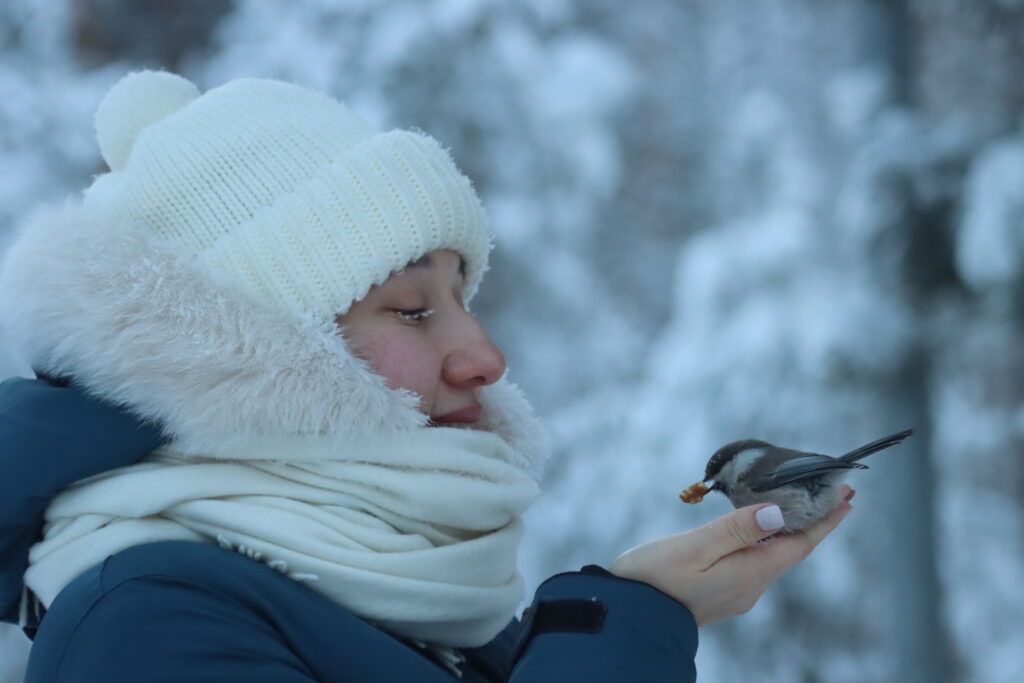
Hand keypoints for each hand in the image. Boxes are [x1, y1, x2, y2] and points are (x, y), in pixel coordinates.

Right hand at [608, 484, 853, 625]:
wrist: (627, 618)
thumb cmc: (653, 579)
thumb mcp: (694, 547)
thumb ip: (737, 529)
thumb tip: (779, 513)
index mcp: (749, 574)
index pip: (800, 543)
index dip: (825, 520)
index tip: (848, 495)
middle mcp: (749, 587)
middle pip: (790, 549)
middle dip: (811, 520)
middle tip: (829, 491)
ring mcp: (734, 593)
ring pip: (772, 556)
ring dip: (787, 529)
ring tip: (796, 503)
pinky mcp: (718, 593)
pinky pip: (753, 562)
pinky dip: (764, 540)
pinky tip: (756, 528)